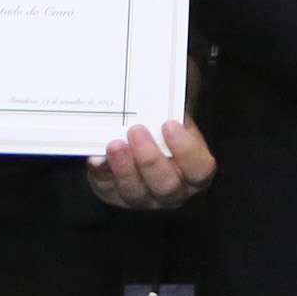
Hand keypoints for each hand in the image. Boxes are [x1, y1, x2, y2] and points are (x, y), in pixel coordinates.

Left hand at [85, 117, 216, 211]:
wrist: (142, 139)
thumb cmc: (164, 128)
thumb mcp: (174, 119)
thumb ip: (170, 112)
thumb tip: (156, 96)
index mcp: (196, 172)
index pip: (200, 169)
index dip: (186, 150)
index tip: (169, 124)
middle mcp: (173, 192)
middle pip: (167, 185)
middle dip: (150, 159)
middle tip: (136, 131)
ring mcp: (144, 199)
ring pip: (136, 193)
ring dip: (124, 167)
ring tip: (114, 144)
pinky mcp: (115, 197)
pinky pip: (107, 189)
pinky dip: (101, 172)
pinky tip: (96, 158)